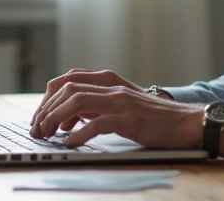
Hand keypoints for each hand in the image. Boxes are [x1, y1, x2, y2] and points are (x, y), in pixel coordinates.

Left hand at [29, 69, 202, 148]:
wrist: (185, 121)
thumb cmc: (152, 117)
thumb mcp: (119, 105)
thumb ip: (94, 106)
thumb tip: (65, 118)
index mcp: (108, 81)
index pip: (66, 80)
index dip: (47, 98)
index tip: (39, 117)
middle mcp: (112, 87)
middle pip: (66, 88)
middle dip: (46, 109)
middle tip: (38, 129)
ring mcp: (120, 101)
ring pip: (77, 101)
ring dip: (56, 117)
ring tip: (48, 134)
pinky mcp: (129, 119)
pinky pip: (98, 123)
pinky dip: (79, 133)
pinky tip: (70, 142)